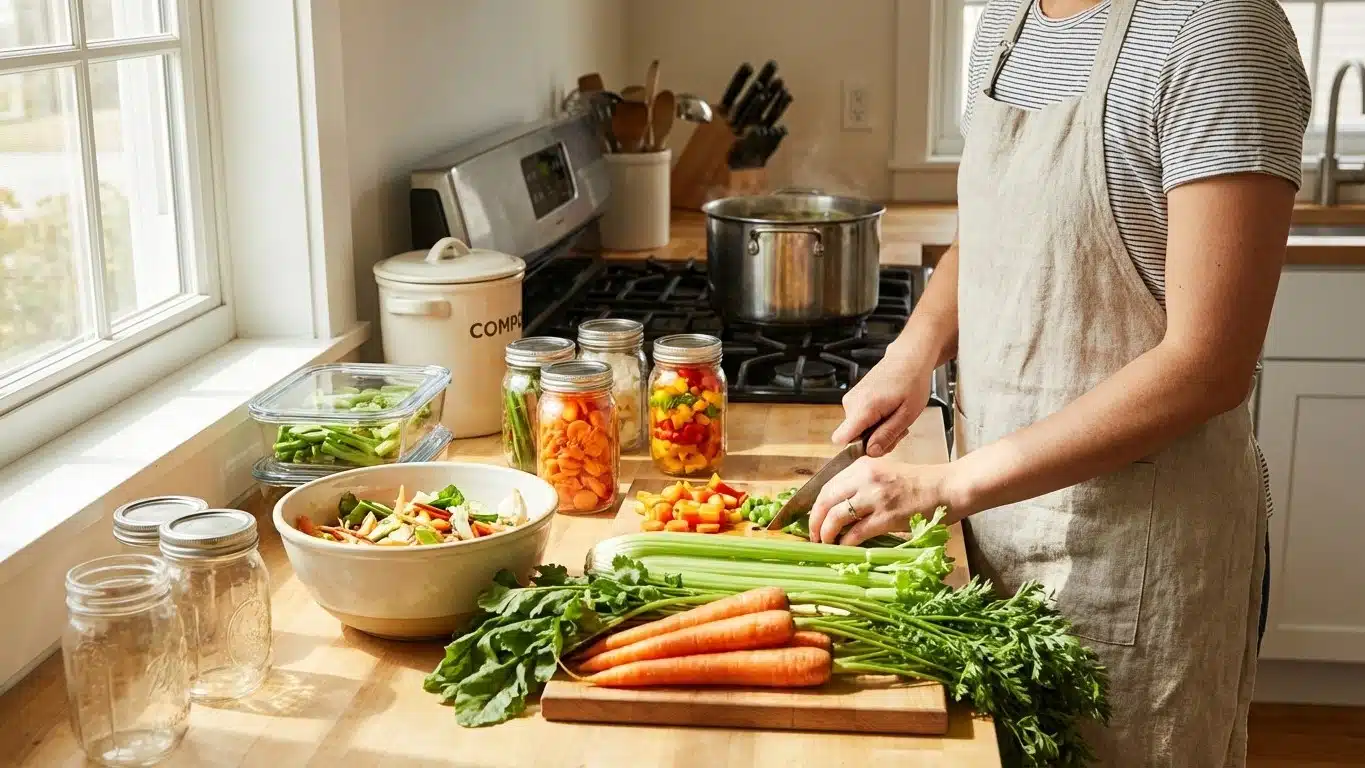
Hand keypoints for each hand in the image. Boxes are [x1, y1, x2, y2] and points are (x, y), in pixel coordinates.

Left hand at [808, 456, 962, 544]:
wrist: (949, 487)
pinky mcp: (887, 516)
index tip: (813, 519)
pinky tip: (844, 548)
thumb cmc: (921, 483)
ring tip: (826, 543)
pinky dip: (846, 543)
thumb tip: (839, 508)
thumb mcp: (886, 473)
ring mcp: (876, 497)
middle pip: (826, 500)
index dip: (815, 505)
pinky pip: (856, 533)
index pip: (827, 485)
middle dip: (814, 521)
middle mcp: (866, 478)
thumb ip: (863, 485)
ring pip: (836, 517)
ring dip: (826, 533)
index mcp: (863, 466)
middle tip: (814, 535)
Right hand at [831, 346, 932, 457]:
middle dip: (876, 440)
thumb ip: (887, 435)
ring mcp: (850, 400)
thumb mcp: (907, 414)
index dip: (856, 449)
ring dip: (877, 430)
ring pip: (858, 431)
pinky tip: (888, 411)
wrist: (908, 359)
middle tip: (897, 428)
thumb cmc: (912, 382)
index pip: (840, 438)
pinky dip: (875, 421)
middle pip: (854, 439)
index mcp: (864, 407)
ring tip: (895, 416)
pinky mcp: (853, 399)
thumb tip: (871, 452)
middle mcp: (851, 403)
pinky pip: (859, 421)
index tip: (876, 446)